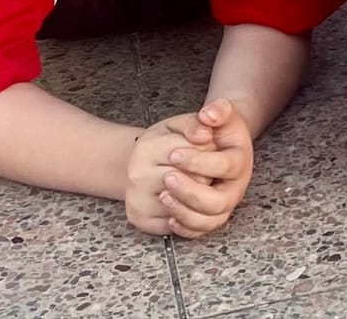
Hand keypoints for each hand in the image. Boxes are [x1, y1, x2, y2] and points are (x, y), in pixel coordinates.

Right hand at [124, 115, 205, 235]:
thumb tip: (205, 134)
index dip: (210, 149)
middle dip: (206, 172)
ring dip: (199, 193)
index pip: (198, 152)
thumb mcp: (180, 124)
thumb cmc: (167, 142)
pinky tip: (186, 199)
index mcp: (148, 147)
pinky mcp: (141, 220)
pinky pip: (178, 222)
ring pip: (188, 203)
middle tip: (200, 166)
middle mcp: (137, 175)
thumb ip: (195, 124)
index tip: (206, 145)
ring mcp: (137, 200)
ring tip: (193, 181)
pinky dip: (189, 213)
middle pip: (195, 180)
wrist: (142, 163)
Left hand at [156, 99, 255, 239]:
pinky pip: (200, 231)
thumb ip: (217, 110)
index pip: (224, 166)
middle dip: (190, 192)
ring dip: (184, 211)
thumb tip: (208, 116)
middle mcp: (236, 186)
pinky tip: (169, 215)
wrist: (218, 142)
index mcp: (241, 160)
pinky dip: (184, 228)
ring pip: (209, 220)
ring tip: (163, 195)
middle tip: (167, 178)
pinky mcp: (212, 216)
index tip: (174, 154)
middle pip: (219, 201)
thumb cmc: (216, 129)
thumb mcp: (219, 114)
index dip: (199, 162)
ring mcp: (225, 203)